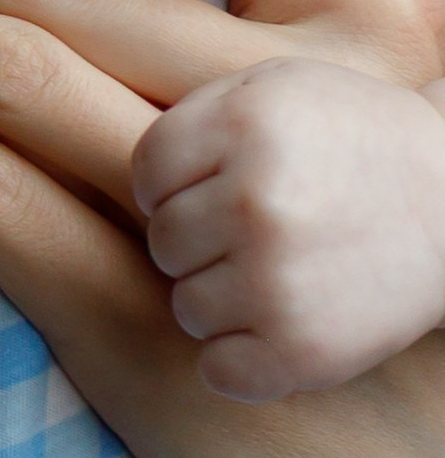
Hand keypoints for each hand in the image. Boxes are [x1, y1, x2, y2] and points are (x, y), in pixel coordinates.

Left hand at [135, 60, 444, 402]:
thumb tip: (103, 169)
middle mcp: (256, 201)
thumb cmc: (355, 142)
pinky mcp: (302, 351)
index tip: (226, 189)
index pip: (147, 174)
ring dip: (225, 297)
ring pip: (186, 306)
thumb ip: (191, 113)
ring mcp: (277, 281)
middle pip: (163, 242)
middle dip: (203, 240)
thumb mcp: (277, 87)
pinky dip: (246, 359)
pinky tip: (288, 324)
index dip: (180, 186)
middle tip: (270, 232)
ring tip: (290, 271)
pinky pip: (218, 369)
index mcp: (245, 125)